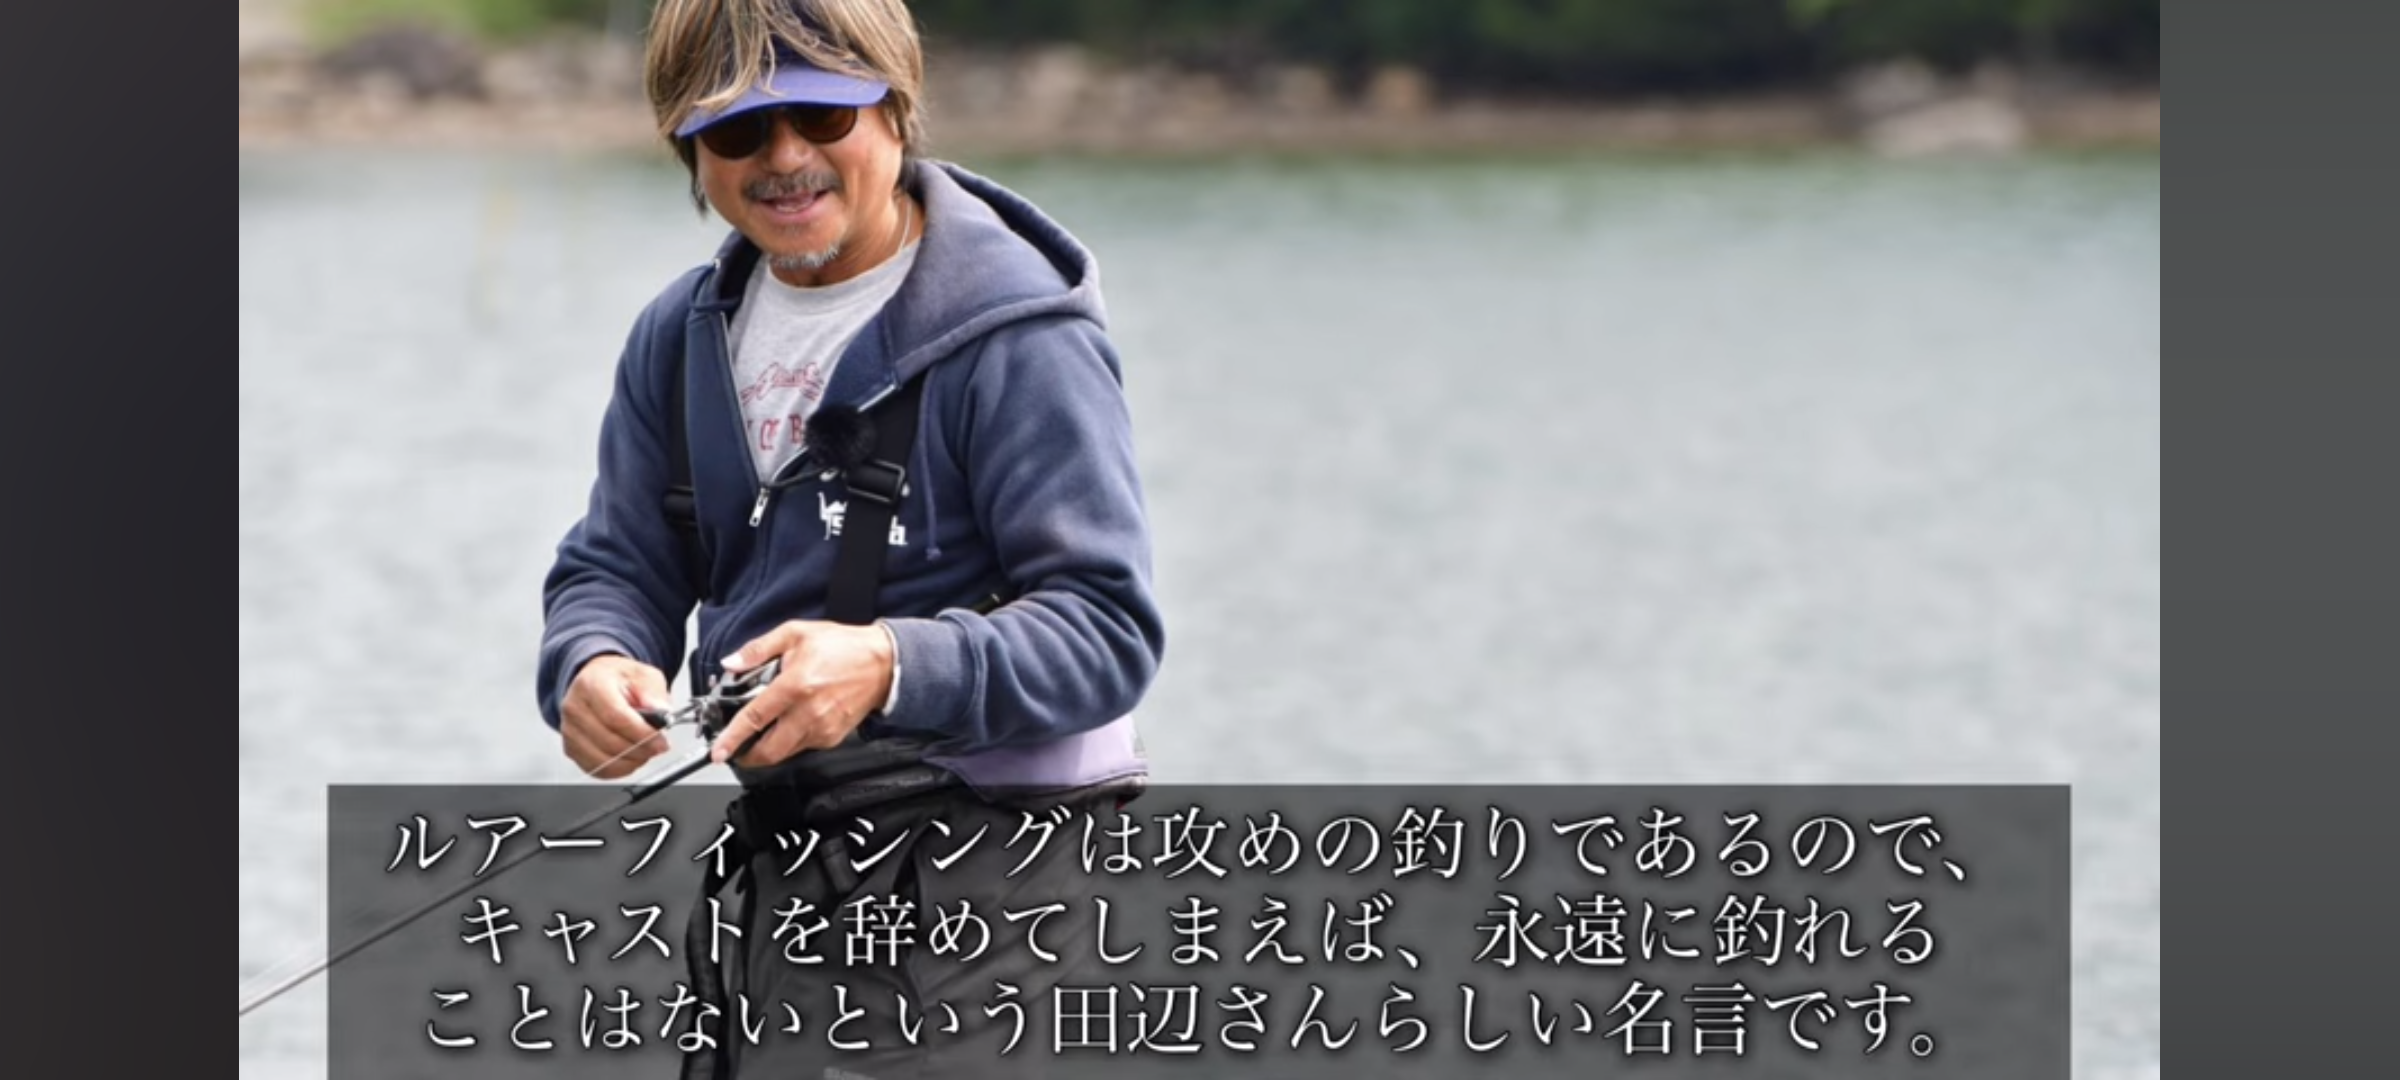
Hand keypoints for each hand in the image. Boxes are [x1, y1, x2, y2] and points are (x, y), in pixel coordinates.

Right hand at [560, 655, 671, 777]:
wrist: (598, 681)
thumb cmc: (619, 679)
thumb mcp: (644, 675)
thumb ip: (653, 693)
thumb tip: (661, 711)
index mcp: (592, 685)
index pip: (615, 716)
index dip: (641, 733)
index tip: (660, 740)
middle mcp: (575, 708)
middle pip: (609, 742)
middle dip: (640, 749)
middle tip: (658, 746)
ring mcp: (570, 731)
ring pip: (603, 761)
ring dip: (631, 761)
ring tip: (645, 750)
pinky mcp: (571, 749)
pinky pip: (597, 769)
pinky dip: (619, 769)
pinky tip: (631, 757)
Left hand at [710, 620, 894, 766]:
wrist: (883, 664)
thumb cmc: (843, 648)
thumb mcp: (796, 633)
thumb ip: (759, 649)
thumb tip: (731, 662)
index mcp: (795, 685)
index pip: (755, 718)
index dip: (733, 738)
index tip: (718, 750)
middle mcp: (808, 712)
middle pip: (769, 750)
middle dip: (747, 757)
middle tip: (736, 751)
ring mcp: (822, 728)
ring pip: (785, 753)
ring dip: (769, 749)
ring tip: (763, 734)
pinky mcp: (832, 737)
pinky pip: (803, 747)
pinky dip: (790, 741)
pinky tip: (791, 724)